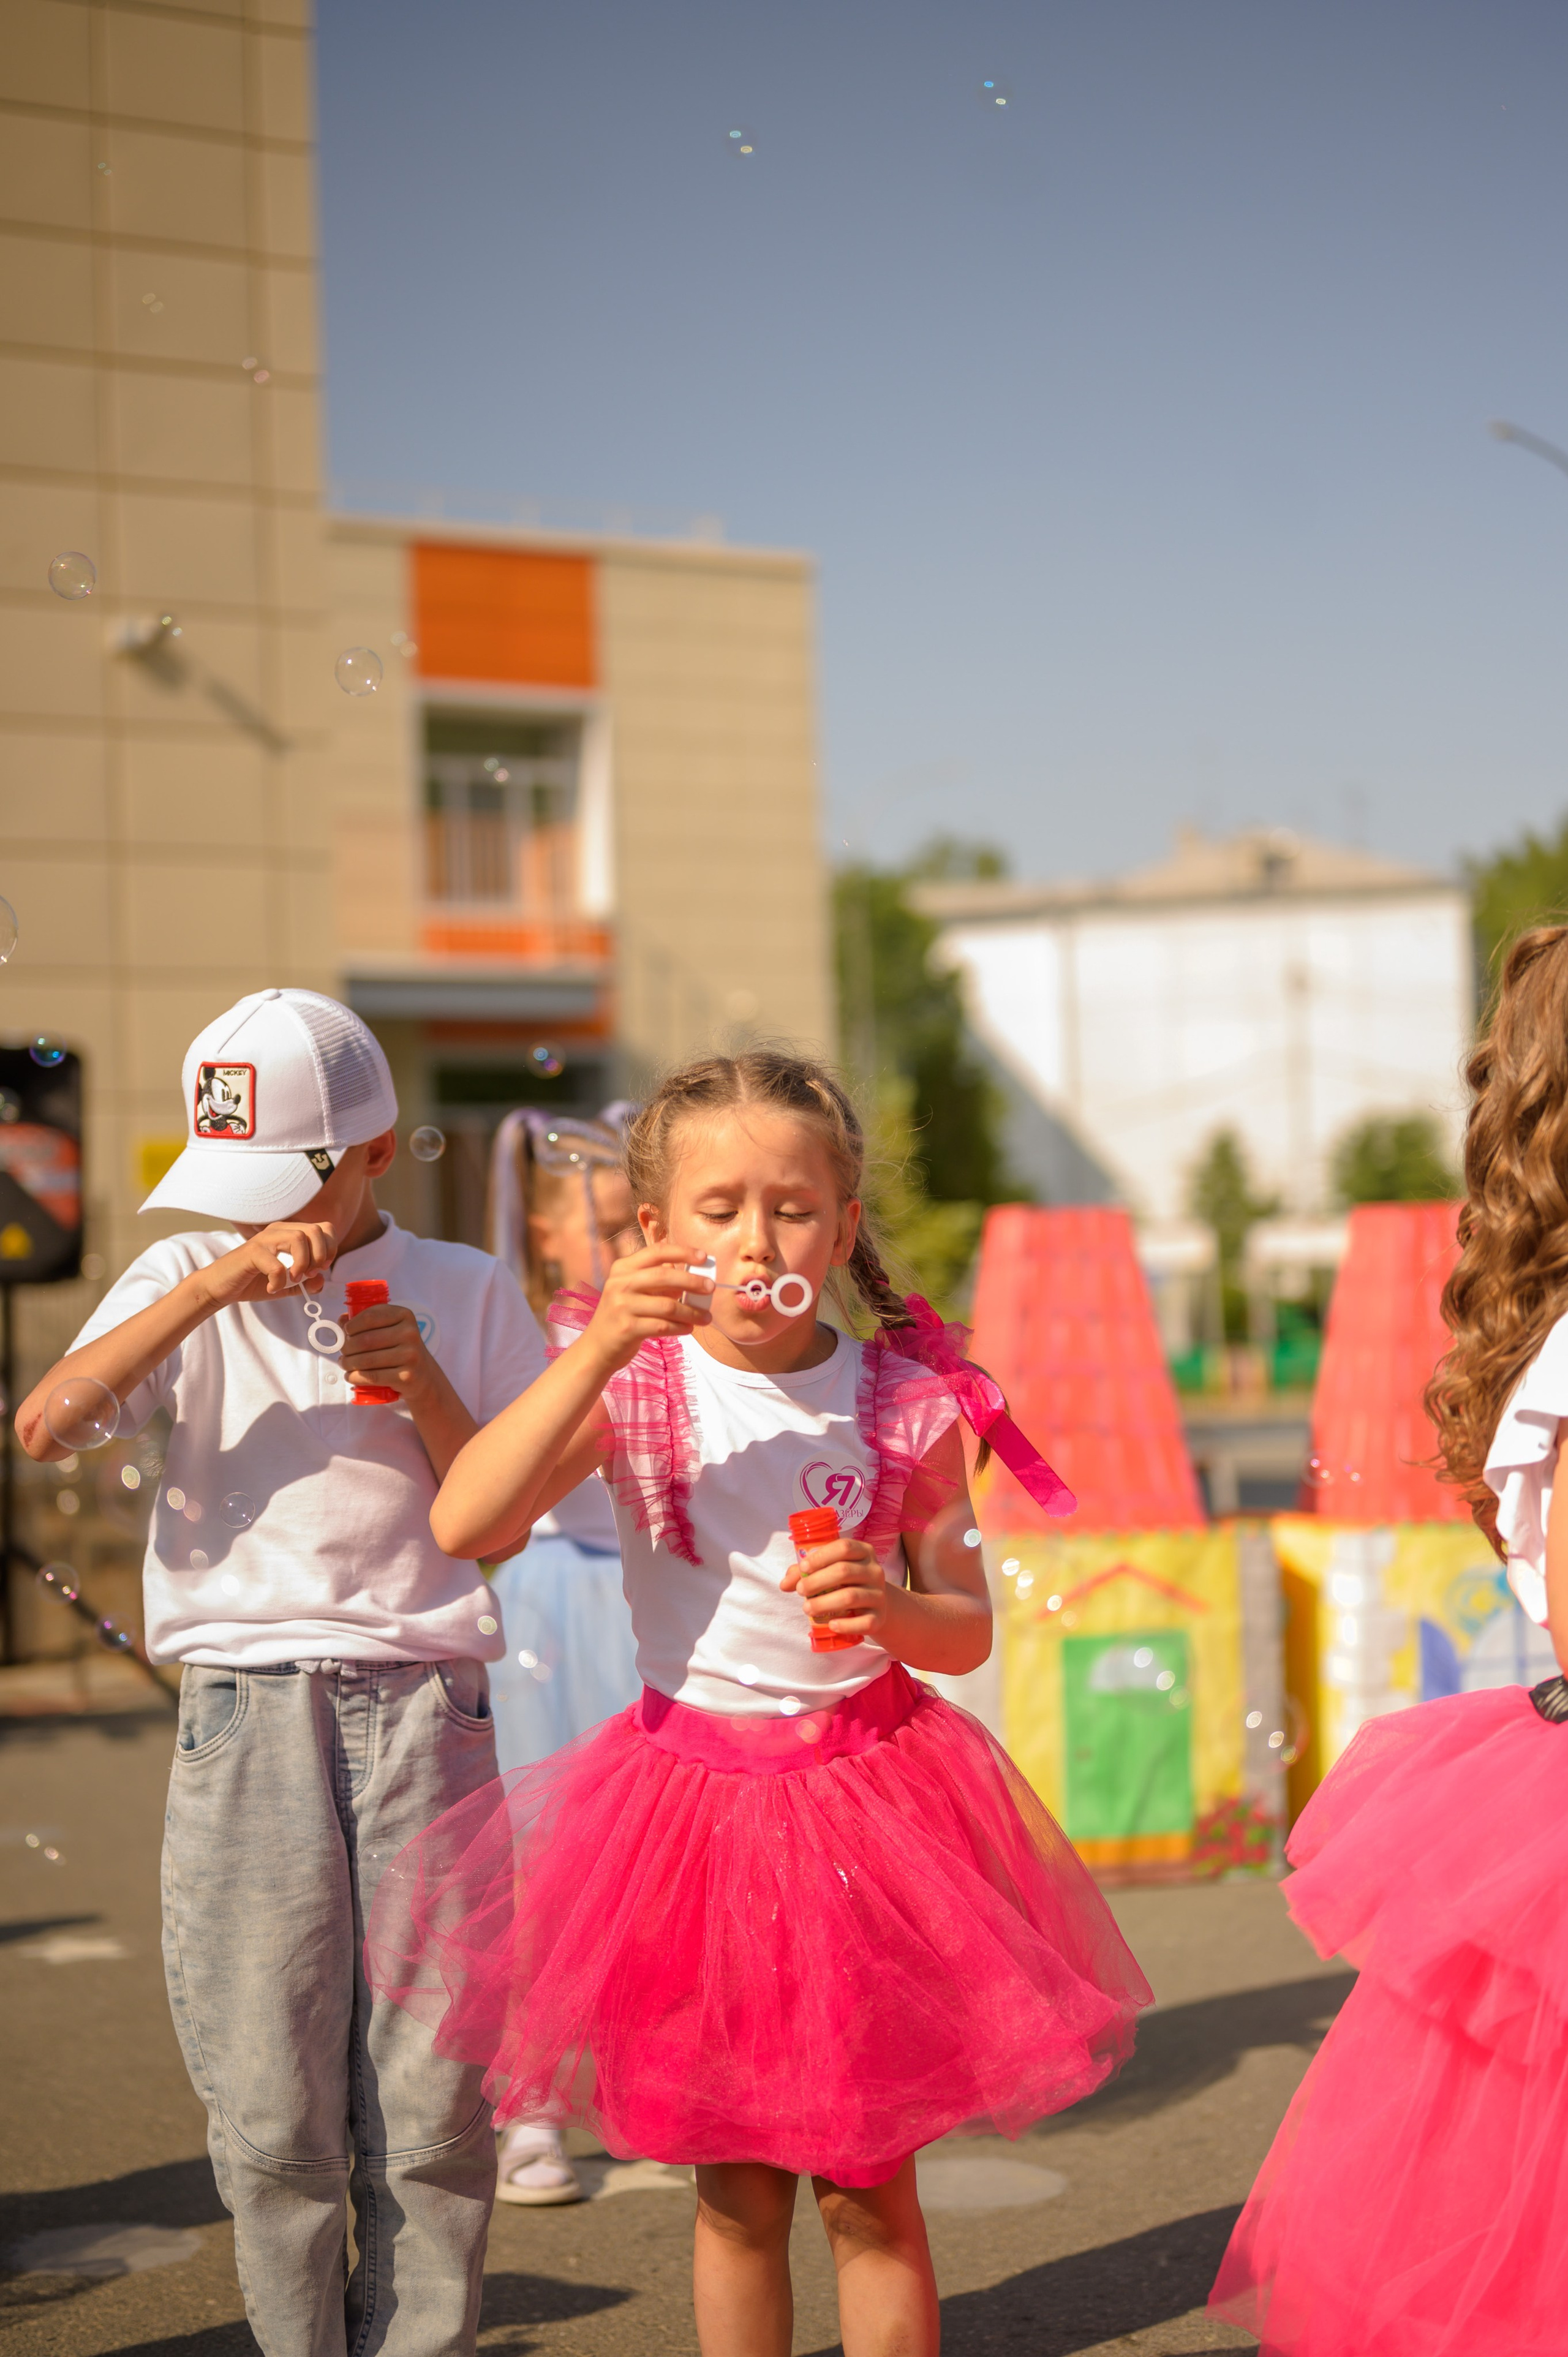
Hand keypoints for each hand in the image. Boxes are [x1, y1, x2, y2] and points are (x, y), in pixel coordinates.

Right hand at [196, 1222, 337, 1308]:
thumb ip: (306, 1283)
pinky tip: (272, 1288)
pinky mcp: (252, 1253)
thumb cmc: (254, 1281)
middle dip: (320, 1256)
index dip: (329, 1249)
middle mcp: (279, 1231)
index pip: (324, 1229)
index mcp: (290, 1233)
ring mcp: (265, 1240)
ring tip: (292, 1280)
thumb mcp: (287, 1284)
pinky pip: (276, 1265)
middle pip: (315, 1231)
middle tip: (308, 1274)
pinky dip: (279, 1281)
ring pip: (298, 1239)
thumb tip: (321, 1280)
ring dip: (302, 1264)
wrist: (221, 1286)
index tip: (320, 1268)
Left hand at [340, 1302, 435, 1402]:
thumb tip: (342, 1320)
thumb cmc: (401, 1349)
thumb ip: (368, 1322)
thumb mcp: (392, 1330)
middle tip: (343, 1352)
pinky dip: (355, 1377)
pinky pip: (372, 1376)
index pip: (370, 1317)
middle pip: (365, 1340)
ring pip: (366, 1360)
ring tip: (344, 1364)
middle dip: (346, 1347)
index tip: (346, 1332)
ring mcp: (410, 1356)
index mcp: (404, 1316)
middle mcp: (410, 1333)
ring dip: (348, 1363)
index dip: (352, 1325)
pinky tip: (350, 1376)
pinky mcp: (406, 1376)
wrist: (424, 1376)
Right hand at [583, 1243, 711, 1372]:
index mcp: (623, 1268)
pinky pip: (663, 1326)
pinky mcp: (627, 1328)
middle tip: (711, 1288)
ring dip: (692, 1311)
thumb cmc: (624, 1315)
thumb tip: (695, 1274)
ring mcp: (621, 1306)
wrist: (597, 1347)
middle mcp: (619, 1283)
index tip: (704, 1257)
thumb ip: (658, 1280)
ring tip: (706, 1317)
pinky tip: (689, 1328)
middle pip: (664, 1276)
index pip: (656, 1252)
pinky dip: (681, 1327)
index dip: (683, 1252)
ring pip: (667, 1305)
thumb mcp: (633, 1290)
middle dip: (692, 1281)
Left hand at [781, 1535, 888, 1643]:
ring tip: (807, 1608)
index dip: (821, 1556)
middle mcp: (875, 1571)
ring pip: (850, 1597)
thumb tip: (784, 1584)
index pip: (844, 1547)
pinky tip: (831, 1625)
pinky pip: (864, 1622)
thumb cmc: (846, 1583)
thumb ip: (805, 1572)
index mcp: (863, 1552)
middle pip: (844, 1571)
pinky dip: (845, 1625)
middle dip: (817, 1581)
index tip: (803, 1567)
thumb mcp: (830, 1571)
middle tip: (801, 1591)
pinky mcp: (879, 1617)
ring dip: (824, 1603)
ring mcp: (879, 1594)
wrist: (875, 1604)